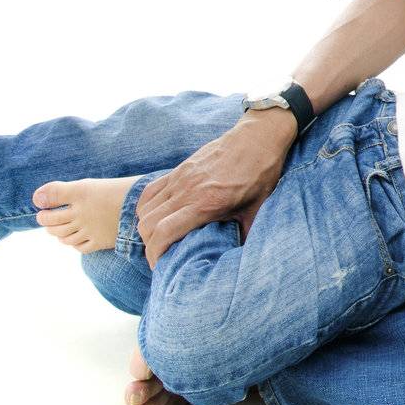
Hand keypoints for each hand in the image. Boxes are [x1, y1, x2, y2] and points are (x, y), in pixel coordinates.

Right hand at [136, 110, 297, 265]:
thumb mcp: (257, 209)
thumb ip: (245, 234)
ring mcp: (180, 177)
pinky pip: (150, 191)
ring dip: (146, 228)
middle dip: (149, 246)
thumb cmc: (260, 174)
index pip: (163, 233)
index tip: (160, 266)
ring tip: (159, 239)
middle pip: (147, 224)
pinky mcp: (179, 169)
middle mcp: (187, 190)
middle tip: (161, 257)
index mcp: (205, 204)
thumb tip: (242, 259)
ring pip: (144, 208)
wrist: (258, 137)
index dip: (155, 255)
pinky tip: (156, 217)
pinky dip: (145, 208)